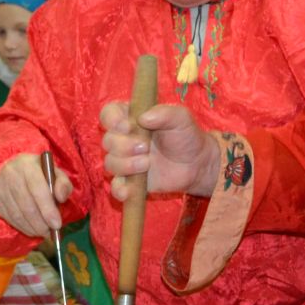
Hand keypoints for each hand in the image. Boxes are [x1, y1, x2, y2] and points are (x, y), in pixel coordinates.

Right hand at [0, 153, 71, 237]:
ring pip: (17, 215)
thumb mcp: (56, 173)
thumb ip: (63, 184)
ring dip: (32, 228)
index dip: (47, 209)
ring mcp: (0, 188)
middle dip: (40, 223)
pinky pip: (9, 218)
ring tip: (43, 232)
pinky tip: (31, 229)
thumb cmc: (39, 173)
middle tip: (51, 232)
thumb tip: (61, 198)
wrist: (14, 168)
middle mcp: (11, 175)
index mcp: (28, 166)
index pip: (37, 189)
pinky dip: (22, 227)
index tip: (57, 225)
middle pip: (26, 205)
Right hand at [101, 100, 217, 199]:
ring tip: (147, 164)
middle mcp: (123, 139)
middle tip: (146, 147)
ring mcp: (125, 160)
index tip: (127, 127)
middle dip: (124, 145)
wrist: (196, 164)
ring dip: (126, 164)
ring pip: (110, 163)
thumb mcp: (181, 118)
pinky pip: (115, 187)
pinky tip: (128, 191)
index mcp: (131, 118)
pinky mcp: (129, 181)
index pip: (109, 114)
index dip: (112, 120)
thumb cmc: (186, 136)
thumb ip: (164, 113)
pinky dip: (118, 189)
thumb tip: (143, 118)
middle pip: (108, 141)